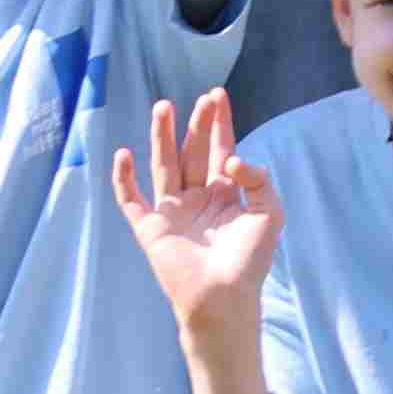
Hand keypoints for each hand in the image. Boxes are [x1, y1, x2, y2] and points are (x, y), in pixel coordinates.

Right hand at [107, 87, 281, 344]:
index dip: (219, 123)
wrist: (223, 297)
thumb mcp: (269, 213)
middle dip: (195, 125)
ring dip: (161, 137)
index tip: (217, 95)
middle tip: (199, 99)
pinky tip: (123, 154)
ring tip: (163, 108)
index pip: (220, 149)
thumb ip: (258, 179)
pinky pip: (131, 199)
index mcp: (224, 194)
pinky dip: (124, 178)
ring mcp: (171, 211)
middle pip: (192, 152)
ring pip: (163, 166)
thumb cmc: (249, 260)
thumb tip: (232, 157)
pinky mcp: (149, 228)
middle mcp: (196, 197)